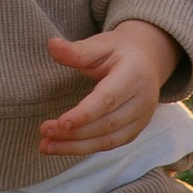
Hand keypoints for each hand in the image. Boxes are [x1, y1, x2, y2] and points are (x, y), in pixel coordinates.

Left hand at [39, 17, 177, 156]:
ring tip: (47, 146)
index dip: (84, 114)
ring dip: (76, 146)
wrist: (147, 59)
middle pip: (106, 124)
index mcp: (134, 75)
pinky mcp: (135, 131)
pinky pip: (110, 144)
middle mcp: (141, 101)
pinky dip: (86, 148)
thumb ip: (77, 50)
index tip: (60, 123)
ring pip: (108, 140)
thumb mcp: (100, 44)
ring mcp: (141, 119)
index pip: (108, 100)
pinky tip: (64, 147)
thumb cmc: (119, 50)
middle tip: (44, 132)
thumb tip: (52, 45)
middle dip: (74, 133)